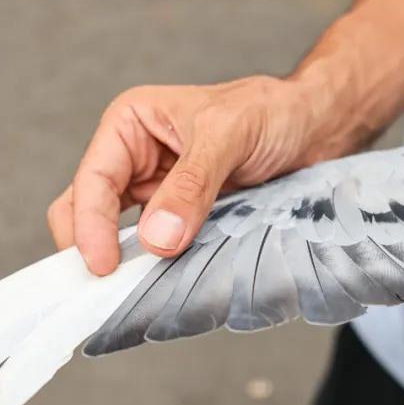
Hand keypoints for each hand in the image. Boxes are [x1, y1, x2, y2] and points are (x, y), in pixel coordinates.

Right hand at [48, 76, 323, 274]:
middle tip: (97, 288)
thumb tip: (157, 238)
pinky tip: (156, 286)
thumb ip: (192, 185)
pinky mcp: (182, 218)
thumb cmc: (272, 112)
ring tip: (124, 292)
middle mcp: (135, 158)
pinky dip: (152, 267)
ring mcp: (157, 191)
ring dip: (123, 261)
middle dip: (90, 246)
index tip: (103, 265)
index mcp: (130, 124)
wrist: (314, 127)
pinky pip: (156, 247)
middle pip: (91, 210)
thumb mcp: (229, 136)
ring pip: (118, 233)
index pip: (93, 180)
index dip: (90, 225)